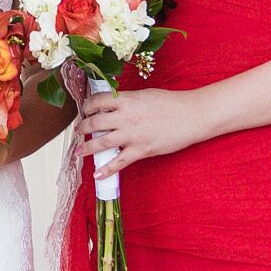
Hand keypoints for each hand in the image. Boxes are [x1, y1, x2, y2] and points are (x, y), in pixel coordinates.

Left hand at [80, 85, 207, 170]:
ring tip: (79, 151)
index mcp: (127, 100)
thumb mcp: (144, 95)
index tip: (85, 110)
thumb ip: (127, 101)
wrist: (191, 115)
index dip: (87, 106)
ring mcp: (132, 135)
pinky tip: (97, 175)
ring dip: (87, 147)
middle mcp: (126, 117)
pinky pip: (120, 162)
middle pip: (95, 122)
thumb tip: (112, 105)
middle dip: (83, 127)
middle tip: (79, 130)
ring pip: (102, 142)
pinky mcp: (141, 150)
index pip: (98, 101)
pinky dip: (107, 170)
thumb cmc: (170, 103)